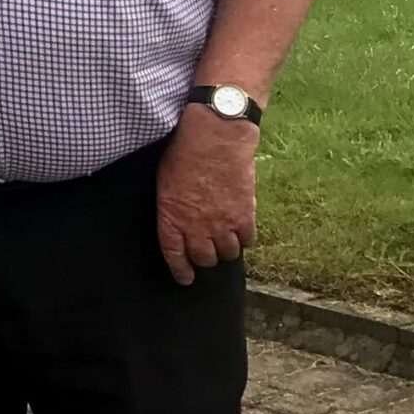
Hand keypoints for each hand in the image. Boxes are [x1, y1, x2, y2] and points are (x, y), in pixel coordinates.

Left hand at [155, 106, 258, 285]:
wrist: (216, 135)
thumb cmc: (184, 149)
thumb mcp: (165, 177)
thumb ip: (172, 204)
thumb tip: (176, 218)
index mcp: (172, 216)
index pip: (175, 255)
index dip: (181, 270)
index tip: (185, 278)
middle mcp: (197, 227)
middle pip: (204, 259)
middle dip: (204, 257)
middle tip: (206, 250)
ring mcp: (223, 224)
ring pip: (227, 254)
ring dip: (224, 248)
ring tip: (223, 238)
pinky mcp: (245, 217)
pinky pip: (247, 241)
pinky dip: (243, 237)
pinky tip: (240, 228)